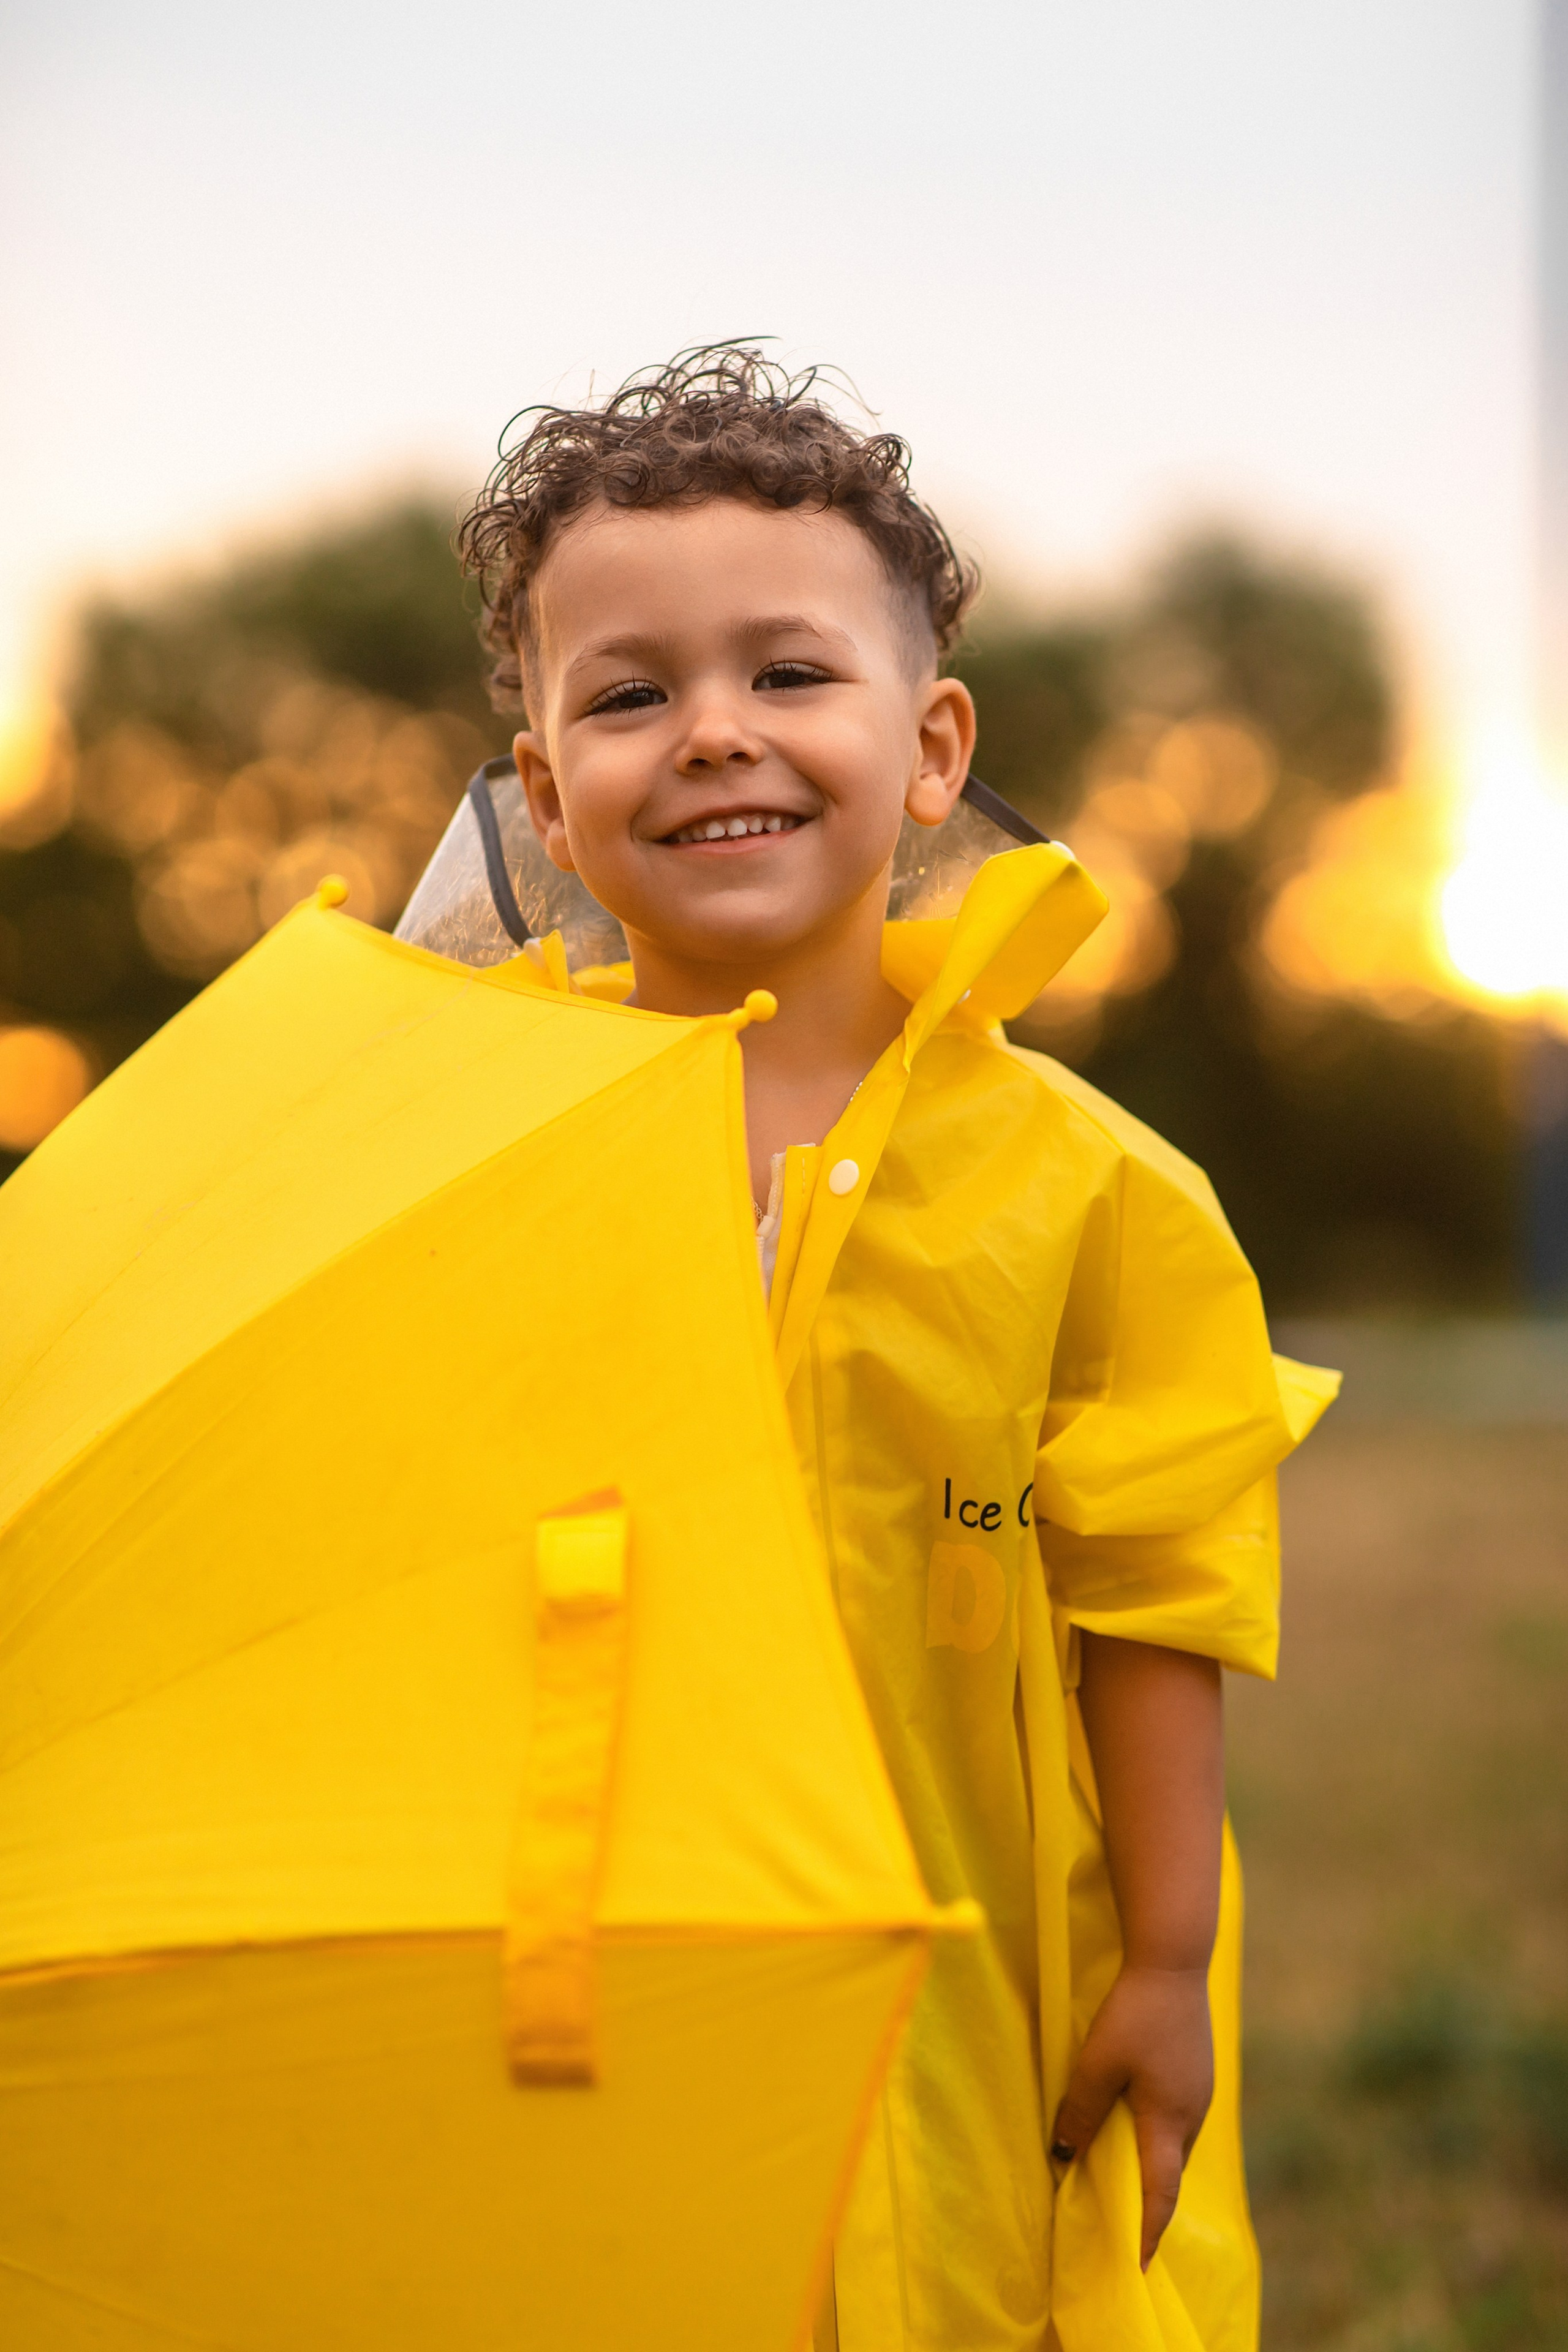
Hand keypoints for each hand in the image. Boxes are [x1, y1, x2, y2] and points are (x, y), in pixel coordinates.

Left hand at [1049, 1962, 1213, 2269]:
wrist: (1174, 1960)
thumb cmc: (1133, 2013)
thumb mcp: (1096, 2065)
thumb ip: (1080, 2114)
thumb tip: (1062, 2157)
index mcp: (1169, 2120)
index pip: (1160, 2193)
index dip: (1147, 2231)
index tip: (1137, 2265)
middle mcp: (1193, 2112)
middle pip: (1169, 2171)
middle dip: (1148, 2200)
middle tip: (1120, 2223)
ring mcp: (1200, 2090)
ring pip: (1174, 2142)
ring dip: (1152, 2162)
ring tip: (1124, 2176)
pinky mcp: (1197, 2069)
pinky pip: (1178, 2116)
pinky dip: (1158, 2132)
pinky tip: (1138, 2120)